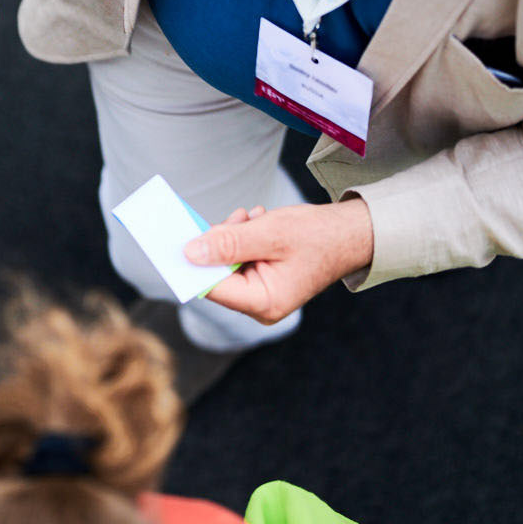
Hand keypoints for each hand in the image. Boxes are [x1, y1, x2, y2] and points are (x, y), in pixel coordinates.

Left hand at [183, 199, 373, 324]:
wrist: (350, 233)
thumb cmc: (317, 235)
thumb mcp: (270, 233)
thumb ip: (229, 243)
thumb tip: (189, 252)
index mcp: (263, 302)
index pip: (211, 286)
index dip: (190, 263)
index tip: (172, 239)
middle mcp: (259, 305)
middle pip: (216, 274)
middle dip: (219, 242)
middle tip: (237, 218)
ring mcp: (260, 294)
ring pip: (224, 261)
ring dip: (232, 235)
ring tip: (255, 219)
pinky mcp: (261, 280)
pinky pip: (236, 258)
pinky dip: (241, 237)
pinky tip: (258, 223)